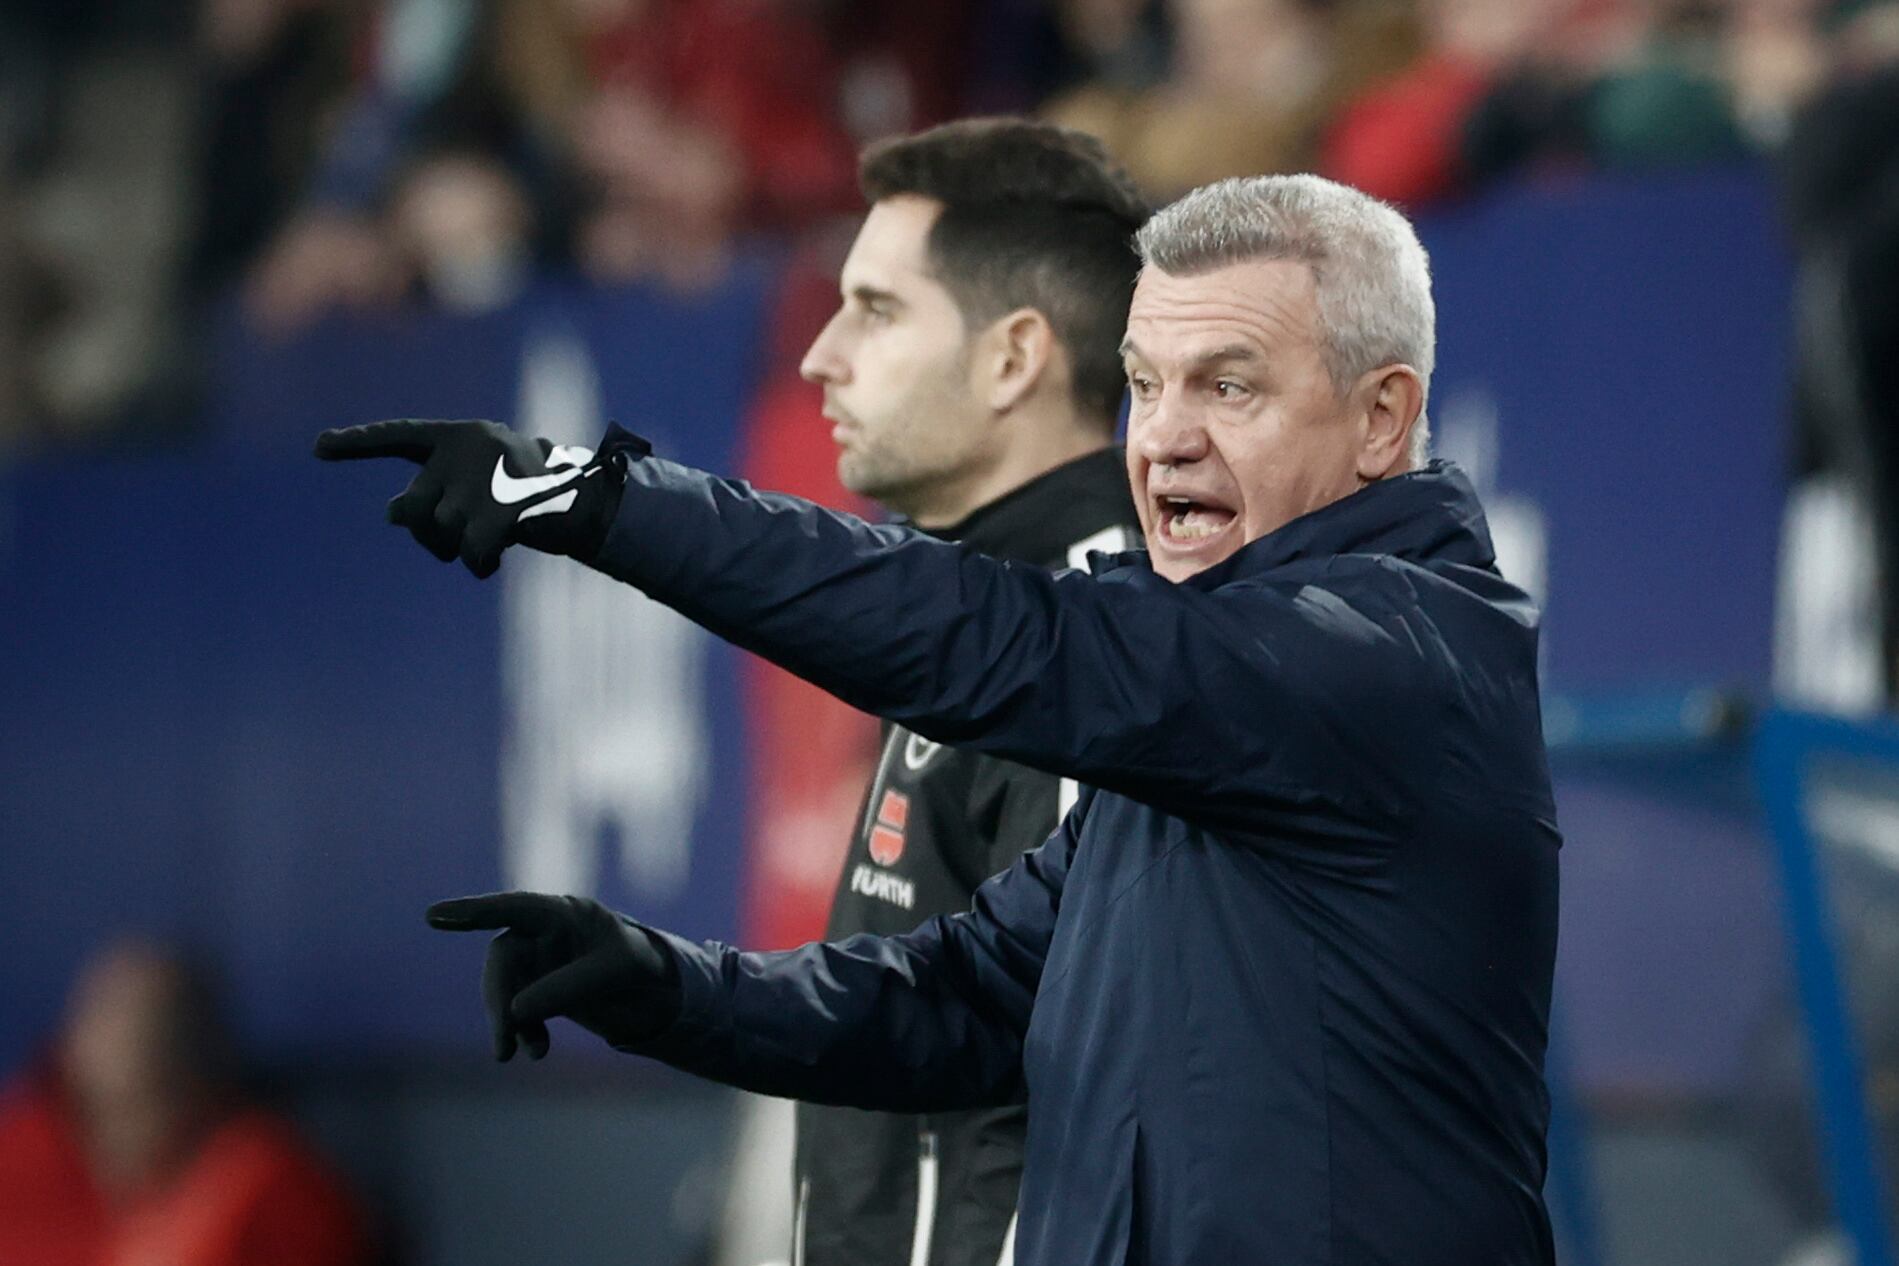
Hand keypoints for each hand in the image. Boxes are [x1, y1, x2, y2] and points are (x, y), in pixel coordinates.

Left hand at [314, 419, 637, 576]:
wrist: (591, 500)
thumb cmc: (530, 495)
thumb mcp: (480, 487)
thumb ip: (434, 494)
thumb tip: (394, 514)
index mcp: (458, 435)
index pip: (398, 437)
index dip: (358, 443)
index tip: (318, 448)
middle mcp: (466, 447)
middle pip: (412, 507)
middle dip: (428, 534)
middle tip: (457, 539)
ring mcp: (486, 476)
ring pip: (442, 532)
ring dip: (461, 550)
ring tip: (490, 544)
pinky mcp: (505, 507)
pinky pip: (471, 551)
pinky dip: (479, 565)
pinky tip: (495, 562)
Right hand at [426, 892, 681, 1059]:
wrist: (651, 987)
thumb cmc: (636, 962)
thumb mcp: (616, 971)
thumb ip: (570, 986)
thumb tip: (515, 1010)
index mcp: (564, 912)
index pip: (513, 908)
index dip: (473, 911)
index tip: (434, 915)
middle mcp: (542, 932)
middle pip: (504, 959)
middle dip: (499, 999)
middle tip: (504, 1040)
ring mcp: (537, 960)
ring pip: (505, 988)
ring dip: (508, 1021)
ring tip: (527, 1053)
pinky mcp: (537, 988)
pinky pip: (517, 1009)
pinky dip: (523, 1031)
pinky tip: (537, 1050)